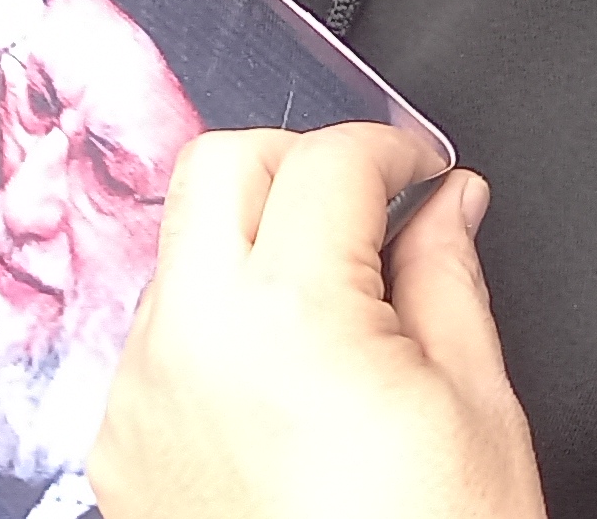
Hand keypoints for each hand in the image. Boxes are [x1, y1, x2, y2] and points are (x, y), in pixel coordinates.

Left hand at [89, 127, 540, 518]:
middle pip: (217, 167)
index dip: (389, 149)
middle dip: (297, 164)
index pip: (326, 162)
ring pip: (177, 253)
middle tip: (365, 206)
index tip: (421, 172)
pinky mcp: (119, 447)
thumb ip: (449, 278)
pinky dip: (212, 330)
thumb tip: (448, 205)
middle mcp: (191, 340)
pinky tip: (279, 380)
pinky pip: (153, 341)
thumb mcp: (478, 406)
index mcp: (289, 315)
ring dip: (246, 247)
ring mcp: (141, 394)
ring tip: (331, 311)